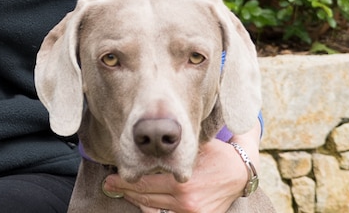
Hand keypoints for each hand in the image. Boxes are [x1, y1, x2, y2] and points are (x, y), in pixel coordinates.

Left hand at [102, 136, 252, 212]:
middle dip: (125, 191)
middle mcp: (185, 201)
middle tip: (109, 185)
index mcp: (184, 184)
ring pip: (154, 208)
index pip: (146, 184)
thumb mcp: (196, 147)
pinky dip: (152, 207)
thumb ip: (174, 149)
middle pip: (146, 197)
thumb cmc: (216, 155)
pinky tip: (141, 200)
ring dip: (136, 199)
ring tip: (120, 191)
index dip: (126, 181)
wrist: (240, 173)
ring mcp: (190, 212)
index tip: (112, 177)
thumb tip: (147, 143)